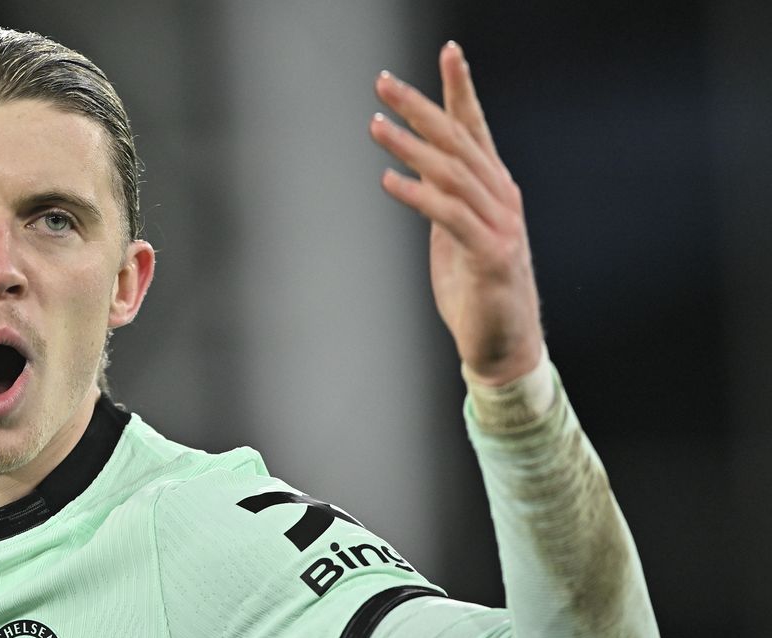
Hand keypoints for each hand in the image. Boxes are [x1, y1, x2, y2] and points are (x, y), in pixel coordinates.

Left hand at [370, 41, 542, 384]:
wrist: (504, 346)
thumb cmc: (477, 290)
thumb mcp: (456, 235)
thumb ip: (444, 200)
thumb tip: (416, 170)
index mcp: (494, 189)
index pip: (476, 128)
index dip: (460, 90)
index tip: (447, 51)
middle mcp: (502, 199)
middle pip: (458, 141)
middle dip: (420, 107)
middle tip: (383, 83)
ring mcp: (501, 226)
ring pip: (452, 173)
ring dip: (410, 147)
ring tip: (375, 126)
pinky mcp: (491, 256)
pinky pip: (450, 217)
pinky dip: (419, 196)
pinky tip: (389, 181)